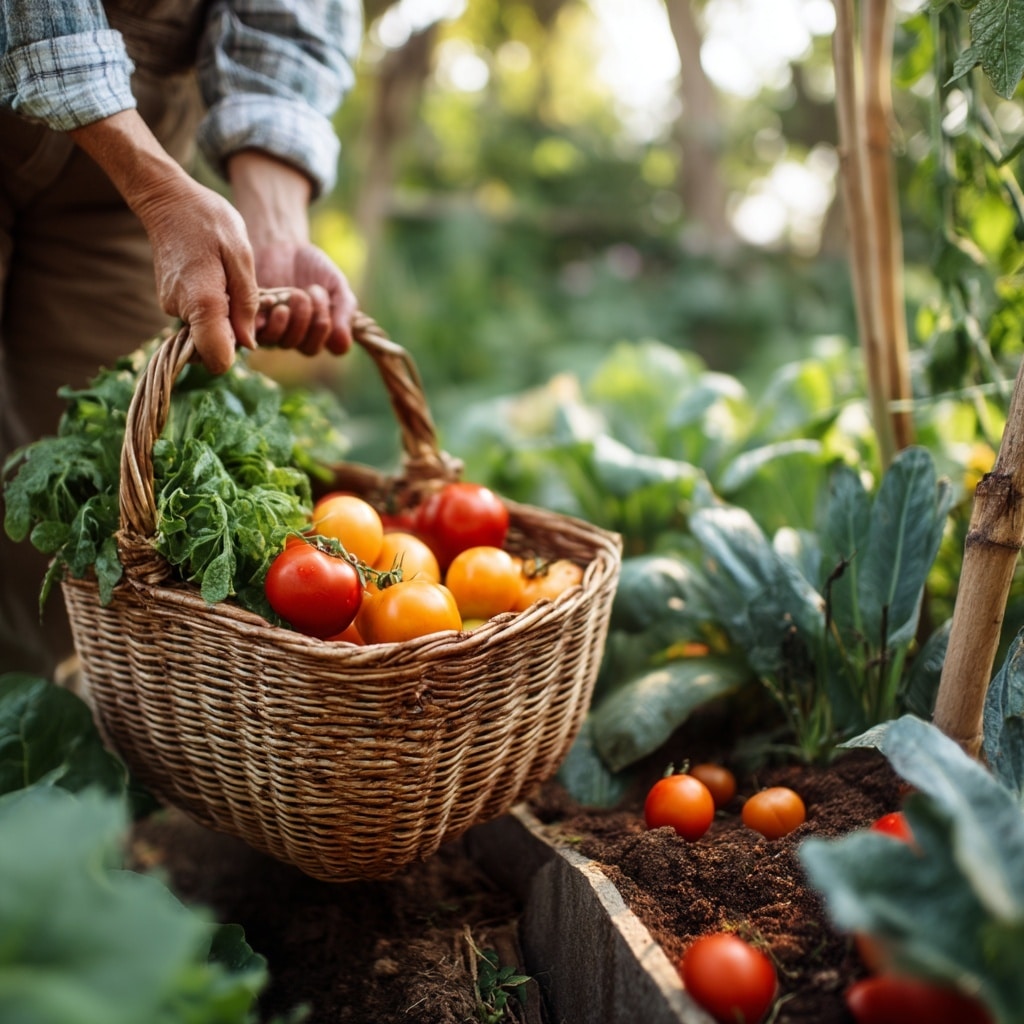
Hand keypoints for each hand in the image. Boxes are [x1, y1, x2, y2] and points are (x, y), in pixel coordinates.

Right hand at [70, 111, 258, 373]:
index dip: (235, 353)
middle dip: (231, 335)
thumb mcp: (241, 257)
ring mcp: (172, 307)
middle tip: (241, 298)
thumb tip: (248, 343)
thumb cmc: (209, 222)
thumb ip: (246, 303)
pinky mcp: (170, 302)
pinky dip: (212, 309)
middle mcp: (181, 311)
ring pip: (205, 333)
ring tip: (228, 281)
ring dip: (223, 318)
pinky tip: (217, 280)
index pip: (216, 359)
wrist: (169, 201)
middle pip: (211, 348)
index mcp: (203, 303)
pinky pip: (197, 319)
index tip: (244, 328)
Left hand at [228, 150, 356, 356]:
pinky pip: (255, 329)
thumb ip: (346, 312)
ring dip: (289, 320)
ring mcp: (266, 327)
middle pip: (302, 345)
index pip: (324, 345)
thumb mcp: (336, 283)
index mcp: (315, 330)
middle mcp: (291, 333)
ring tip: (292, 296)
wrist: (278, 235)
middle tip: (309, 292)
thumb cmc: (308, 261)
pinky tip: (272, 303)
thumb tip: (345, 346)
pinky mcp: (243, 314)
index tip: (325, 295)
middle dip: (310, 321)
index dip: (326, 327)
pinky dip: (265, 318)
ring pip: (280, 340)